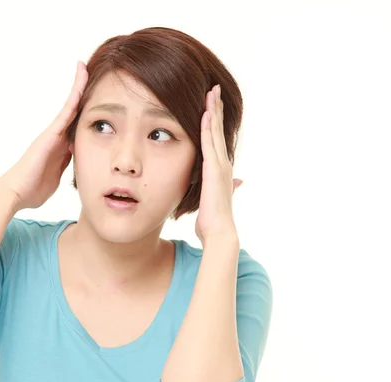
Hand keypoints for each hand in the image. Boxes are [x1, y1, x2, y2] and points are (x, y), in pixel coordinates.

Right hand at [0, 61, 88, 209]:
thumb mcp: (57, 176)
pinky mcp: (50, 134)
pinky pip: (66, 112)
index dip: (85, 110)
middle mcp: (56, 136)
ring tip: (84, 67)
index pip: (76, 124)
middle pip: (73, 109)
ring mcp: (52, 133)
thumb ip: (65, 166)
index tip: (95, 97)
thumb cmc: (33, 189)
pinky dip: (74, 96)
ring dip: (77, 86)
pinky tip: (81, 82)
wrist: (16, 192)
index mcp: (60, 147)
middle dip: (81, 90)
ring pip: (70, 105)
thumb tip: (78, 160)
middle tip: (88, 69)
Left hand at [195, 84, 242, 245]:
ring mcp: (219, 164)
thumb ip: (227, 187)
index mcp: (220, 168)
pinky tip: (206, 113)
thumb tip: (237, 183)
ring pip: (215, 131)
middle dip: (216, 107)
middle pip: (218, 129)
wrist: (220, 232)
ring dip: (213, 110)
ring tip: (211, 91)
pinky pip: (209, 143)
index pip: (216, 138)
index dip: (215, 120)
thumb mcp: (217, 198)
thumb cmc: (214, 219)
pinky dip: (209, 127)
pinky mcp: (213, 169)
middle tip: (214, 88)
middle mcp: (222, 163)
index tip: (212, 103)